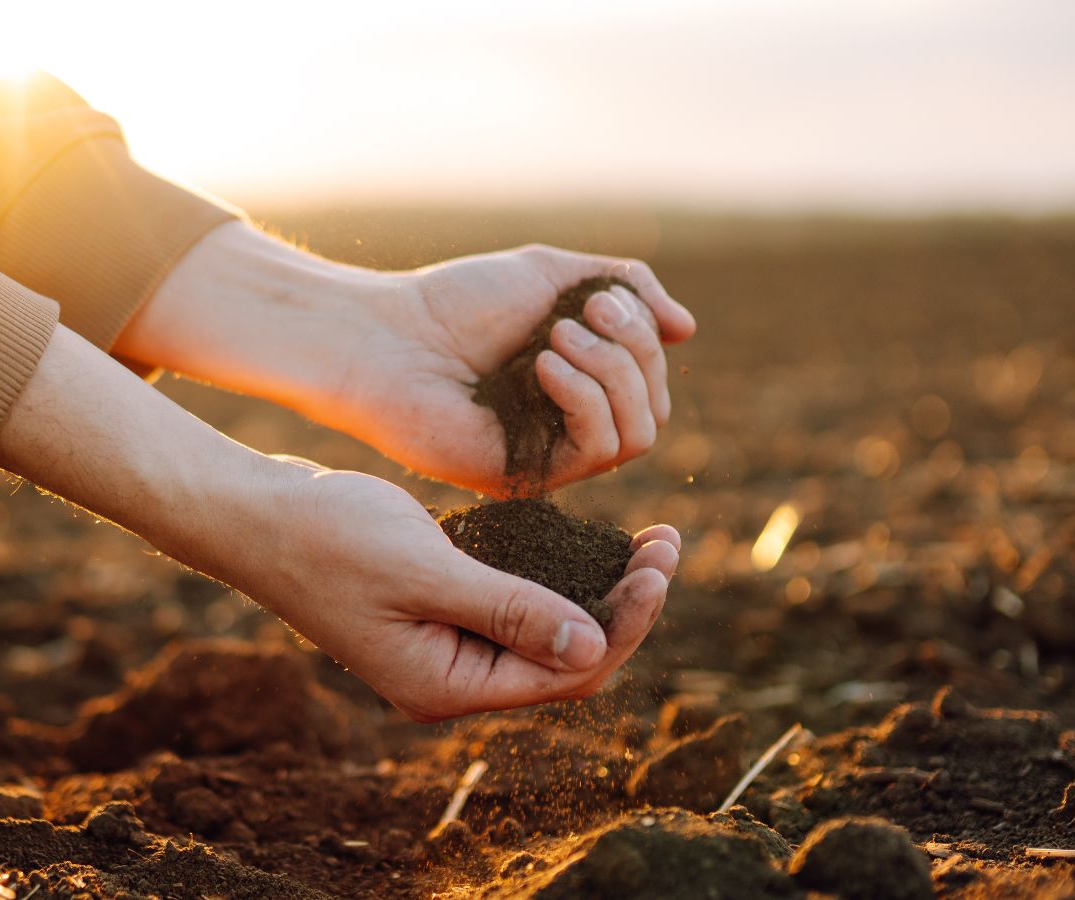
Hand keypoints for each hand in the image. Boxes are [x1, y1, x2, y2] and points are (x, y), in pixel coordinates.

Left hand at [116, 225, 695, 496]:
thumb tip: (687, 330)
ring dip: (613, 374)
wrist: (387, 336)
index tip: (600, 297)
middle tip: (583, 314)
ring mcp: (550, 456)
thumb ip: (626, 288)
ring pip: (639, 434)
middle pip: (654, 408)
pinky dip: (586, 399)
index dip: (643, 337)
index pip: (651, 379)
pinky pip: (598, 451)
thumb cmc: (457, 302)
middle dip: (633, 352)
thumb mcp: (554, 274)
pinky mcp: (528, 477)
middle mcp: (569, 426)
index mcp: (578, 383)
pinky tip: (544, 365)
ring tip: (557, 337)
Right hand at [227, 465, 680, 721]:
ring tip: (648, 541)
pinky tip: (587, 541)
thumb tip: (594, 645)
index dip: (624, 624)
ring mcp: (444, 647)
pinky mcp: (439, 611)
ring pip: (545, 631)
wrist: (255, 516)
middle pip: (566, 659)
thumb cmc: (328, 538)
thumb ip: (508, 610)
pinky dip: (556, 576)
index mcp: (447, 686)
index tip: (659, 564)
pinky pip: (515, 606)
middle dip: (623, 607)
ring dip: (598, 590)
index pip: (566, 673)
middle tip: (667, 543)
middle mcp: (451, 678)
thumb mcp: (424, 570)